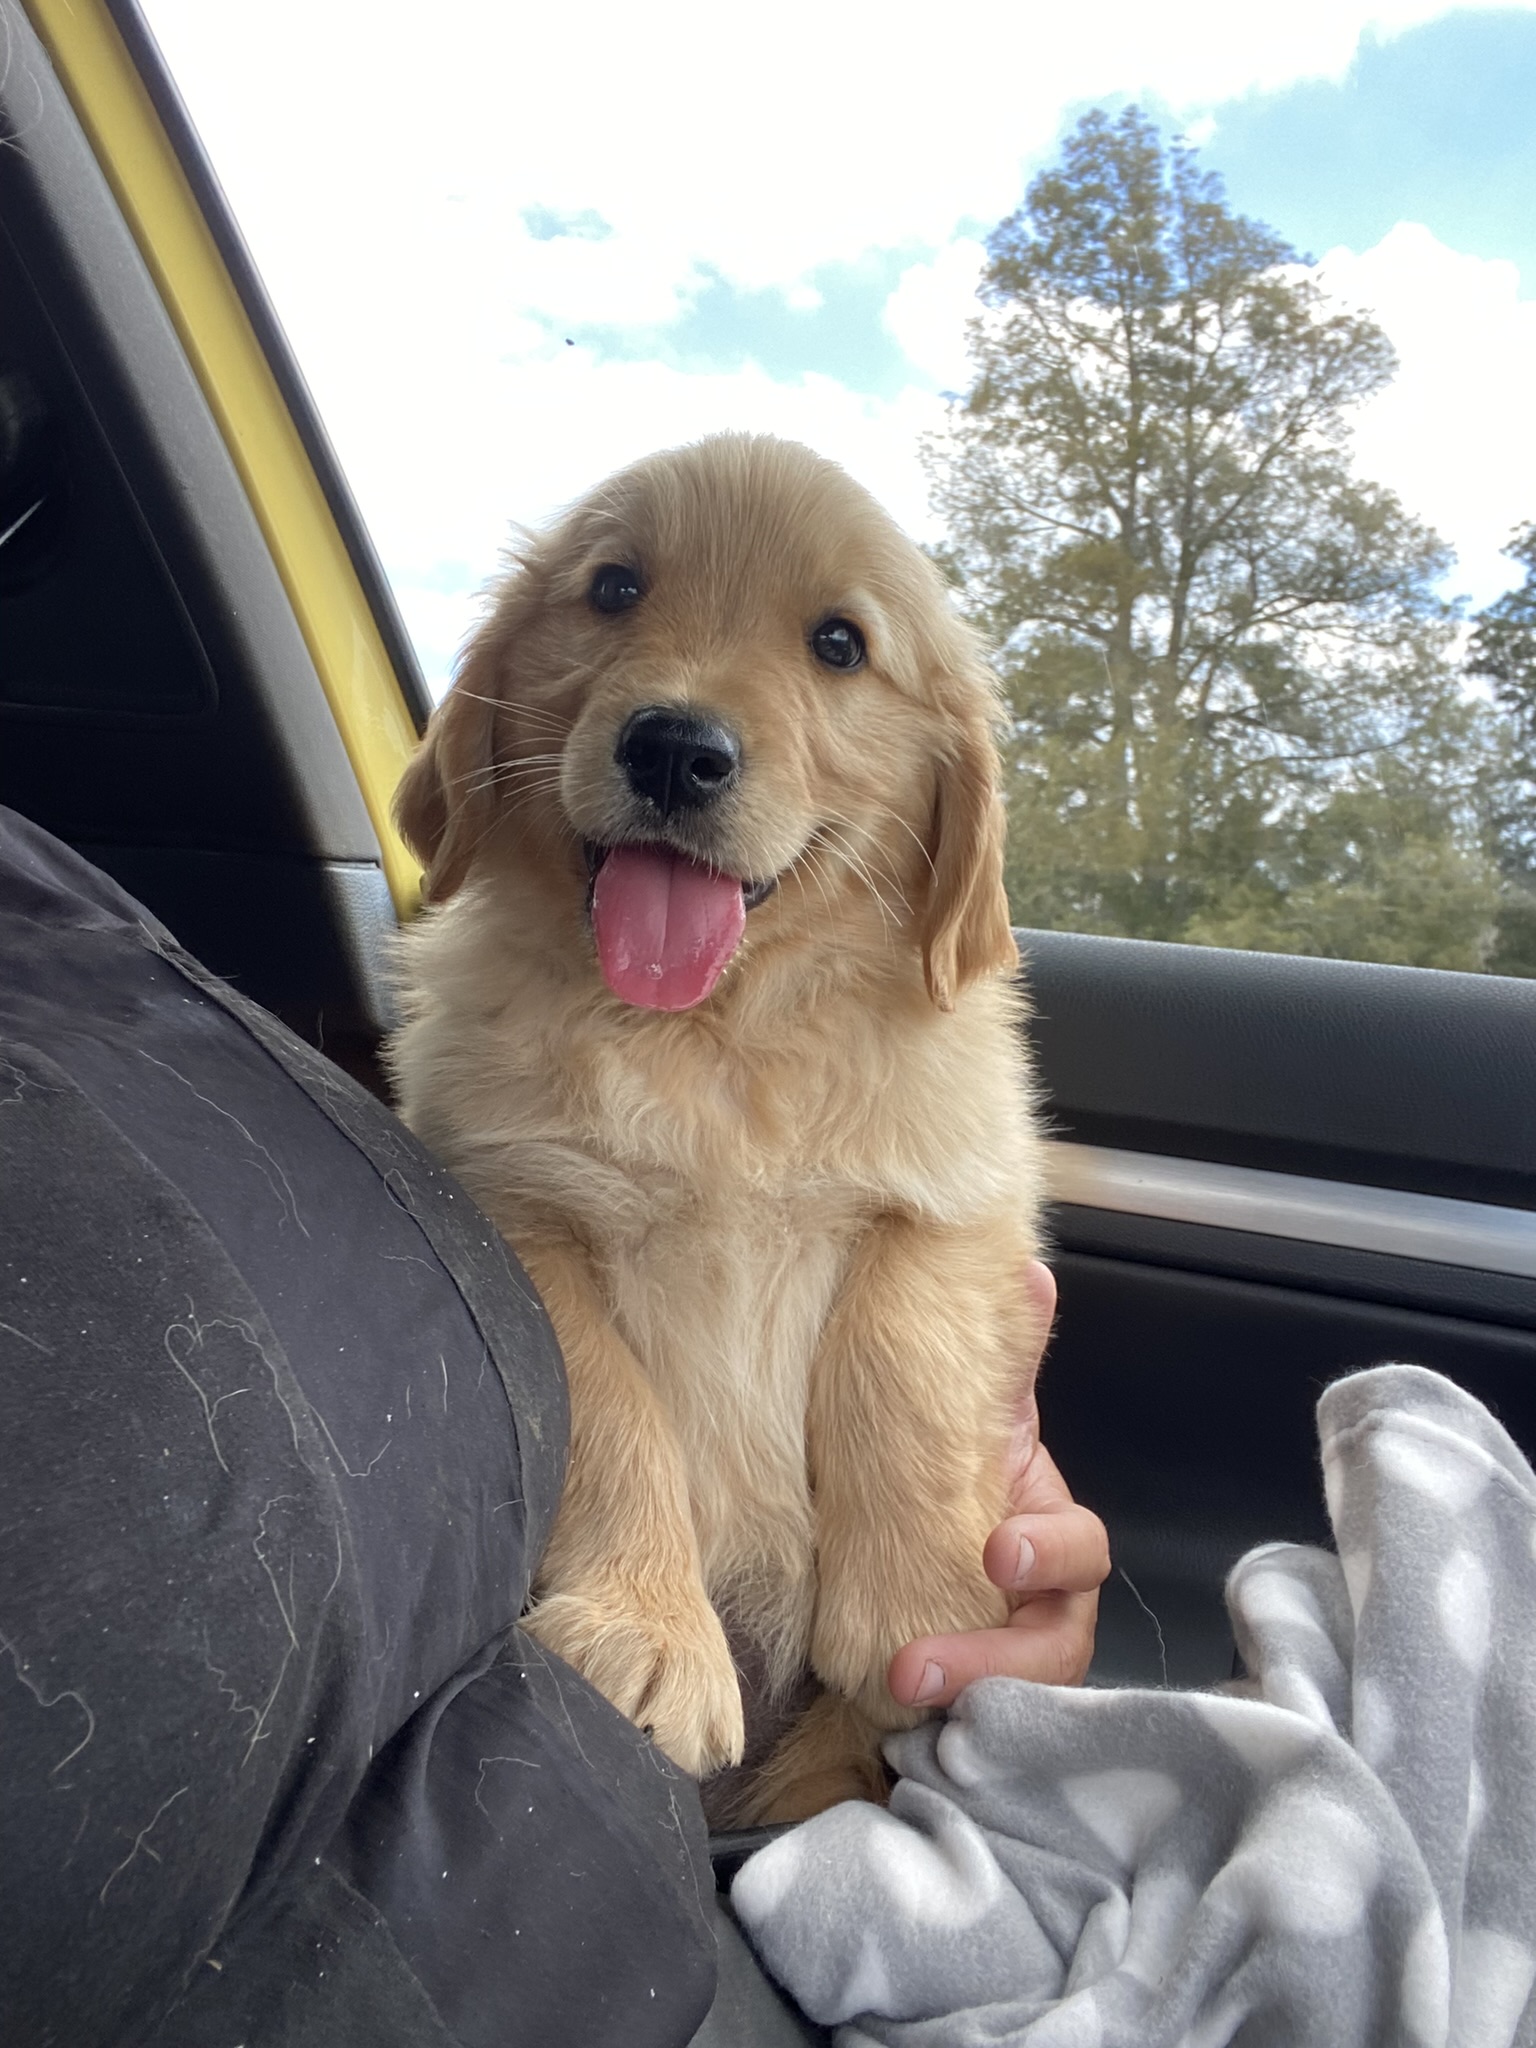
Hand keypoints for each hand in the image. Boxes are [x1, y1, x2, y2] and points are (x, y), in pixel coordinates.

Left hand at [886, 1262, 1108, 1709]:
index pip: (1078, 1553)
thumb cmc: (939, 1456)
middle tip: (922, 1667)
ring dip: (964, 1701)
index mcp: (1044, 1530)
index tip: (996, 1552)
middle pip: (1053, 1651)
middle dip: (998, 1662)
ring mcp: (999, 1650)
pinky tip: (895, 1734)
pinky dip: (942, 1731)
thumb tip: (1029, 1273)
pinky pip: (967, 1724)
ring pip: (1014, 1699)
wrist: (888, 1500)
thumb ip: (1004, 1349)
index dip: (1050, 1557)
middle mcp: (1033, 1600)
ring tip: (899, 1693)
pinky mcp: (957, 1692)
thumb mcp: (969, 1404)